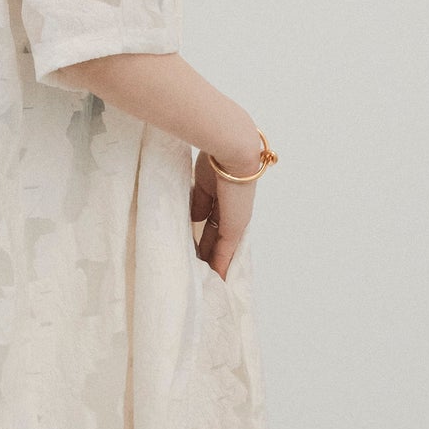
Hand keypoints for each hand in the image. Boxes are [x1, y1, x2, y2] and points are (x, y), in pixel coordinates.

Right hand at [190, 146, 255, 280]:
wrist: (232, 150)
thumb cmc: (215, 156)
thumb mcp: (203, 182)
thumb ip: (199, 202)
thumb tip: (195, 219)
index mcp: (223, 196)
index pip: (212, 220)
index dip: (204, 233)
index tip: (194, 246)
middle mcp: (232, 211)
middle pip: (217, 237)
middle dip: (207, 251)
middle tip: (197, 267)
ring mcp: (235, 220)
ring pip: (222, 247)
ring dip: (212, 261)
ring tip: (203, 278)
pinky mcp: (234, 228)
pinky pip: (226, 251)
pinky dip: (220, 266)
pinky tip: (215, 279)